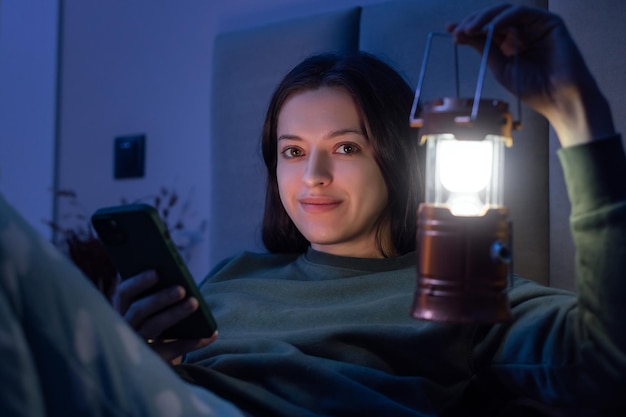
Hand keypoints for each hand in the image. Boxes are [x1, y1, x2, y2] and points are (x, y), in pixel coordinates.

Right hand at [112, 270, 215, 363]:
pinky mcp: (152, 361)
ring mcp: (137, 346)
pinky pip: (171, 351)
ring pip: (152, 327)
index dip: (138, 281)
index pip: (125, 293)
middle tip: (181, 289)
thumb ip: (162, 297)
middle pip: (138, 310)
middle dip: (159, 298)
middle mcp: (127, 327)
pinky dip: (191, 342)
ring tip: (194, 303)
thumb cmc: (159, 327)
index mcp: (126, 309)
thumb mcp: (157, 312)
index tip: (156, 272)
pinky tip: (210, 334)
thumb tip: (184, 283)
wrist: (155, 366)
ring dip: (174, 314)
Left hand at [447, 4, 614, 145]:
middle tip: (458, 31)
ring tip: (468, 29)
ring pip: (505, 12)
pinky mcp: (549, 22)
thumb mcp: (500, 67)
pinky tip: (490, 26)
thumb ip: (484, 48)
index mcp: (511, 44)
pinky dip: (503, 18)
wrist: (559, 98)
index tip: (451, 31)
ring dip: (484, 18)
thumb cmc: (534, 89)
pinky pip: (522, 13)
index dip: (469, 28)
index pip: (487, 30)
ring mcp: (535, 26)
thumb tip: (462, 34)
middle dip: (473, 22)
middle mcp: (523, 32)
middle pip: (494, 18)